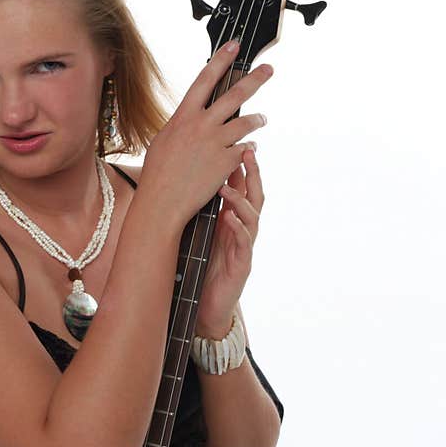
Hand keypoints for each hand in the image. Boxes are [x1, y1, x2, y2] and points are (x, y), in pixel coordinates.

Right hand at [139, 39, 271, 229]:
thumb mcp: (164, 140)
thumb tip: (193, 116)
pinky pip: (246, 149)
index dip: (221, 60)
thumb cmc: (158, 174)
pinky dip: (249, 149)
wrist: (163, 201)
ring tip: (262, 119)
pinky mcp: (226, 162)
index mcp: (183, 117)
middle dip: (255, 79)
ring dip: (258, 120)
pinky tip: (249, 151)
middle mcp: (201, 125)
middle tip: (269, 69)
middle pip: (234, 95)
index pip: (204, 79)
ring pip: (247, 123)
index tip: (234, 46)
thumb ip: (182, 125)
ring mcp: (215, 143)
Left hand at [194, 147, 263, 336]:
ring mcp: (244, 247)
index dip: (241, 166)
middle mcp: (243, 230)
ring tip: (228, 186)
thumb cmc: (202, 265)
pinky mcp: (242, 266)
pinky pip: (243, 244)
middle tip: (246, 152)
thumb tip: (190, 177)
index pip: (242, 187)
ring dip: (241, 200)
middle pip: (254, 196)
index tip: (236, 142)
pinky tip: (229, 218)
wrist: (205, 304)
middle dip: (252, 174)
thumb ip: (202, 208)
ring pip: (252, 218)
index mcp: (232, 219)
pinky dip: (237, 229)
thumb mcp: (200, 231)